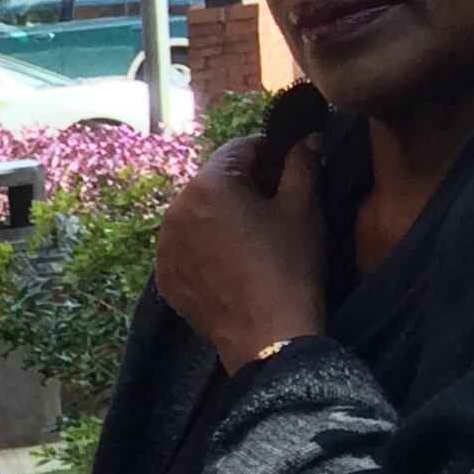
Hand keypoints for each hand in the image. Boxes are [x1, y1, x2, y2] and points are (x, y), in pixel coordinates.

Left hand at [155, 135, 329, 372]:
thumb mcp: (304, 209)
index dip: (271, 153)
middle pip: (216, 181)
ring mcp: (165, 245)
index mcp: (208, 185)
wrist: (269, 335)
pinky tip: (238, 262)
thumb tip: (308, 138)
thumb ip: (303, 165)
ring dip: (226, 215)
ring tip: (260, 236)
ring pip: (200, 213)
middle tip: (281, 204)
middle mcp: (175, 209)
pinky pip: (188, 246)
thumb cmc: (290, 266)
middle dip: (247, 185)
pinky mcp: (164, 275)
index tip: (293, 169)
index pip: (240, 149)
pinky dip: (209, 246)